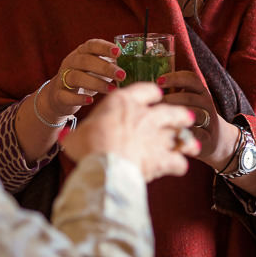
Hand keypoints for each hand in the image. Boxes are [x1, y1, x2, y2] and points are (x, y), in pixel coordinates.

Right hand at [41, 38, 125, 119]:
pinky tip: (90, 101)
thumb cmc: (86, 79)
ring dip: (96, 83)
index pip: (91, 45)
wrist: (60, 97)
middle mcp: (70, 62)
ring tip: (112, 89)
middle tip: (122, 75)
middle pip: (85, 61)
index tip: (118, 52)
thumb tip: (140, 60)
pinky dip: (78, 98)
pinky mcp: (58, 94)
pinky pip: (66, 95)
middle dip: (105, 68)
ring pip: (76, 77)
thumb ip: (113, 63)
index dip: (104, 47)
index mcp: (81, 52)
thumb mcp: (98, 69)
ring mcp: (62, 78)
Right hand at [63, 82, 199, 180]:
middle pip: (170, 110)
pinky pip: (178, 160)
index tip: (157, 93)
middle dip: (180, 113)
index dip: (152, 92)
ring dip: (186, 140)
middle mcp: (145, 115)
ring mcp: (157, 136)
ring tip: (192, 144)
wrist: (105, 165)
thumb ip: (74, 134)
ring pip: (180, 134)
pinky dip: (180, 164)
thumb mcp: (76, 137)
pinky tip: (181, 166)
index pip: (145, 90)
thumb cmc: (88, 146)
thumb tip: (63, 135)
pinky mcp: (163, 158)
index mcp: (124, 102)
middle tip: (187, 115)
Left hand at [156, 70, 236, 168]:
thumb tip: (146, 87)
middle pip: (190, 97)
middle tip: (153, 103)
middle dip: (170, 98)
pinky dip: (183, 133)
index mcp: (201, 92)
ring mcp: (210, 121)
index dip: (176, 78)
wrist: (217, 140)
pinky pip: (197, 134)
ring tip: (159, 118)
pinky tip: (169, 133)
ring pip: (195, 114)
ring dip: (176, 115)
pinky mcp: (209, 139)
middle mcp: (207, 104)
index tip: (158, 81)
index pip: (192, 79)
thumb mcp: (188, 102)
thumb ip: (172, 93)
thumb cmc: (193, 118)